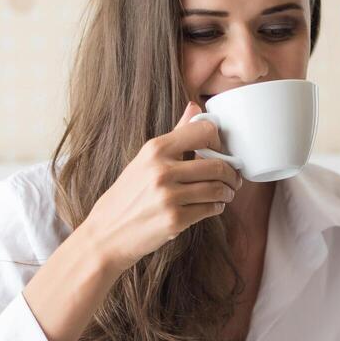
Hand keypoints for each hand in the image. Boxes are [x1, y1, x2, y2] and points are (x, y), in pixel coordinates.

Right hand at [81, 101, 241, 272]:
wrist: (106, 233)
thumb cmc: (128, 195)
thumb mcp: (145, 160)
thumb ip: (175, 134)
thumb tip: (195, 107)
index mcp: (155, 149)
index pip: (204, 131)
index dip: (220, 141)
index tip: (222, 152)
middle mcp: (162, 170)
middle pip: (217, 164)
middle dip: (231, 173)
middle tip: (233, 179)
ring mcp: (168, 196)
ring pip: (217, 188)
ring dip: (227, 192)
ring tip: (225, 193)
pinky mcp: (175, 220)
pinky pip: (210, 209)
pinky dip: (217, 208)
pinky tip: (213, 207)